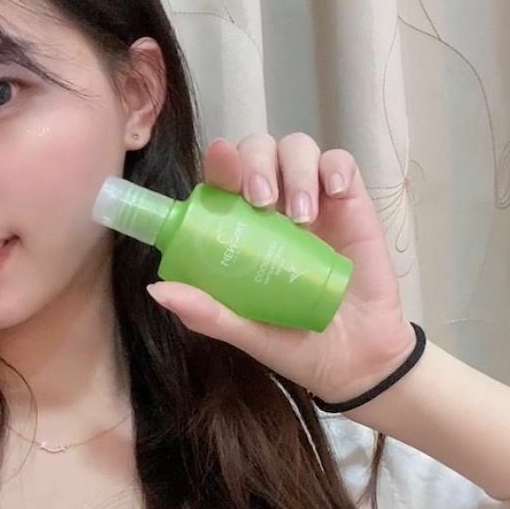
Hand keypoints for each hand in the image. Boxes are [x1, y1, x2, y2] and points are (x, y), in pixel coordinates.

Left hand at [146, 133, 416, 403]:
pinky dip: (336, 168)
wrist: (353, 360)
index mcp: (239, 228)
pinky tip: (335, 194)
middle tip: (262, 200)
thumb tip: (155, 291)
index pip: (222, 178)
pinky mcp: (351, 204)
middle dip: (255, 162)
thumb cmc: (293, 343)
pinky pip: (342, 163)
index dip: (219, 163)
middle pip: (257, 150)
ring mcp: (313, 201)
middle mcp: (273, 206)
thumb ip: (206, 312)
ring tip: (302, 215)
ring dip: (295, 169)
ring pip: (297, 148)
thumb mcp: (245, 331)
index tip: (221, 165)